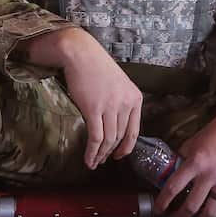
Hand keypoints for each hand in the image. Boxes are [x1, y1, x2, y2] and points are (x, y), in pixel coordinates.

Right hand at [23, 27, 141, 169]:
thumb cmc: (96, 66)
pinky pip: (96, 137)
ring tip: (94, 162)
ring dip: (101, 155)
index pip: (134, 131)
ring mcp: (110, 106)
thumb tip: (116, 124)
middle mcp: (126, 103)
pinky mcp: (93, 109)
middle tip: (102, 160)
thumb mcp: (118, 83)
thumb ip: (121, 102)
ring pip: (108, 140)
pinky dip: (92, 151)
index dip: (127, 147)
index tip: (119, 156)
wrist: (80, 53)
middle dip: (111, 152)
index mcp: (135, 98)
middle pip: (120, 137)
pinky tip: (88, 159)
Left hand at [155, 91, 215, 216]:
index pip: (173, 188)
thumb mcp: (190, 144)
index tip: (158, 210)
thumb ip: (179, 160)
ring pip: (210, 214)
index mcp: (195, 162)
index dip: (163, 203)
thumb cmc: (213, 134)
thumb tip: (167, 175)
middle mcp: (210, 175)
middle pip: (191, 206)